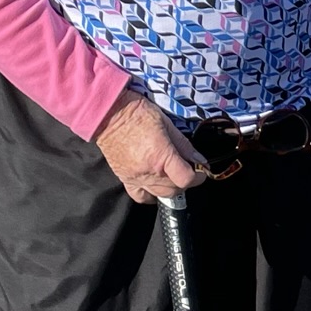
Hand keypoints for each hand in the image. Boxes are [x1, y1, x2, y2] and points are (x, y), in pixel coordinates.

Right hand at [94, 88, 205, 203]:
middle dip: (186, 183)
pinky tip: (156, 186)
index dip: (198, 178)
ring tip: (173, 176)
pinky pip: (140, 196)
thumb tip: (199, 159)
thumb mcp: (167, 124)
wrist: (109, 114)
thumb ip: (184, 145)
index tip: (201, 172)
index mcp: (161, 157)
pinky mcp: (124, 179)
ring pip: (160, 195)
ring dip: (171, 189)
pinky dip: (151, 195)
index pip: (186, 179)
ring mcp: (135, 178)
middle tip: (187, 171)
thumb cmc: (138, 114)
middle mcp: (149, 172)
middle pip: (174, 190)